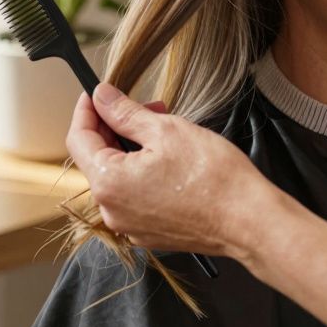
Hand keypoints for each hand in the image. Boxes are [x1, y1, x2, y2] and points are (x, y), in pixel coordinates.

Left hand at [65, 84, 275, 260]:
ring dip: (131, 148)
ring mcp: (130, 225)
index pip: (78, 139)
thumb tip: (101, 97)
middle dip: (115, 127)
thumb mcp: (165, 130)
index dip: (85, 110)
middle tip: (145, 106)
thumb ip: (125, 113)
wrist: (248, 221)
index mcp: (109, 183)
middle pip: (97, 158)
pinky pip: (134, 196)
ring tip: (164, 130)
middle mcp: (112, 210)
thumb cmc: (213, 177)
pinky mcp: (149, 233)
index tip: (96, 93)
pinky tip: (169, 159)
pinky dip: (142, 172)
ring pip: (118, 176)